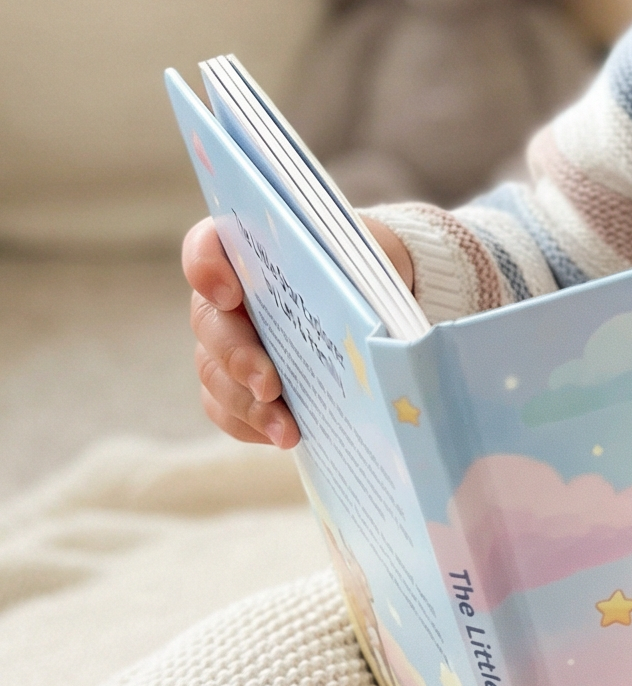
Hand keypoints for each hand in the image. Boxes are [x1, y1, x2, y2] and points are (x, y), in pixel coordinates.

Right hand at [183, 213, 414, 449]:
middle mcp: (225, 294)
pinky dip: (251, 425)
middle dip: (237, 357)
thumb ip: (350, 270)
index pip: (207, 246)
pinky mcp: (236, 382)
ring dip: (247, 405)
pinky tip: (283, 438)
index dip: (205, 267)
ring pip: (214, 373)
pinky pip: (226, 408)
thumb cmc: (361, 268)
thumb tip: (365, 313)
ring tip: (287, 430)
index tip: (229, 293)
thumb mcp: (364, 257)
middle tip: (269, 385)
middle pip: (209, 323)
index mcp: (248, 248)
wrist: (373, 299)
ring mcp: (225, 340)